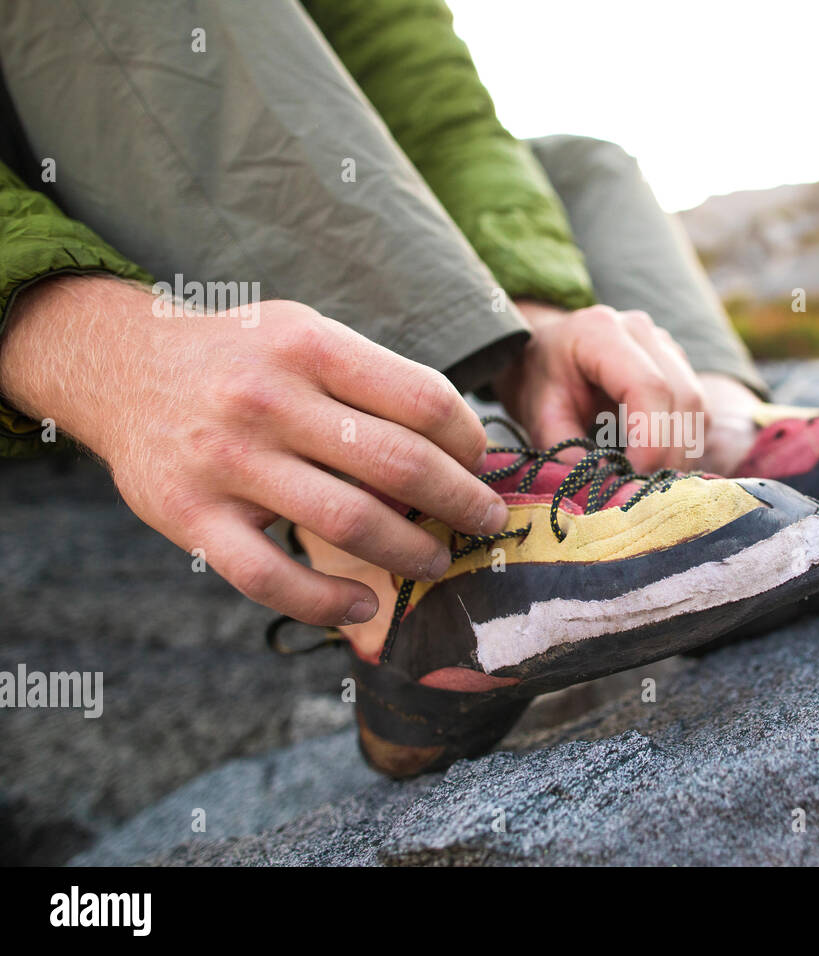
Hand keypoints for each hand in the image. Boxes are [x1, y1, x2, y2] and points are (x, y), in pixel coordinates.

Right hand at [0, 276, 506, 625]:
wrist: (120, 366)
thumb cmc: (240, 357)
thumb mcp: (305, 335)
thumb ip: (371, 382)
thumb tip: (456, 448)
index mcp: (310, 347)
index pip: (424, 400)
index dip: (468, 440)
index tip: (479, 462)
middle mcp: (269, 400)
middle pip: (400, 465)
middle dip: (461, 502)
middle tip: (485, 521)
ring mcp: (228, 462)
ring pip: (349, 524)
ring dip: (411, 552)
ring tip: (436, 561)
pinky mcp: (192, 517)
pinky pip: (271, 577)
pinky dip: (327, 602)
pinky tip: (364, 603)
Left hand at [494, 301, 707, 470]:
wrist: (544, 351)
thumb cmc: (538, 379)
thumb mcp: (539, 414)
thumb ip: (566, 448)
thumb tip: (604, 485)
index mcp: (602, 332)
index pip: (649, 387)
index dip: (651, 439)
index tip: (635, 478)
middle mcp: (643, 332)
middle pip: (684, 398)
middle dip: (670, 454)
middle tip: (647, 492)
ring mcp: (666, 346)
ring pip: (698, 407)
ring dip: (682, 453)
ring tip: (652, 482)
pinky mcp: (679, 366)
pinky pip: (697, 412)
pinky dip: (684, 445)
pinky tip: (659, 466)